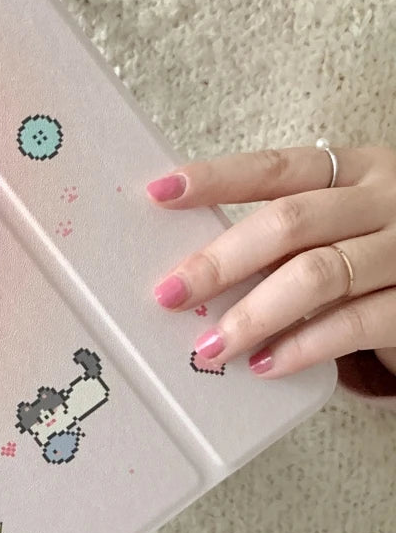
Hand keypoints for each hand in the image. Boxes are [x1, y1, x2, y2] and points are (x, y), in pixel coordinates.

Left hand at [147, 144, 395, 377]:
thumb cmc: (378, 253)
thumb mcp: (342, 224)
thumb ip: (286, 234)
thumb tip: (194, 268)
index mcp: (356, 170)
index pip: (275, 168)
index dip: (216, 179)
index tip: (159, 193)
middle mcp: (385, 201)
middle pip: (289, 222)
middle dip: (220, 261)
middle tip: (170, 294)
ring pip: (319, 274)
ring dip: (254, 314)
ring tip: (211, 345)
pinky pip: (357, 324)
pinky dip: (304, 346)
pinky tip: (265, 364)